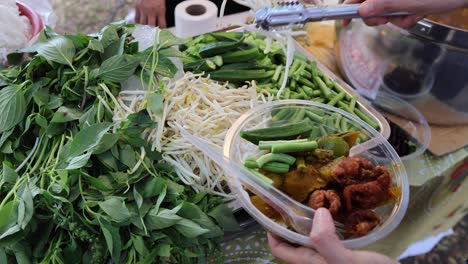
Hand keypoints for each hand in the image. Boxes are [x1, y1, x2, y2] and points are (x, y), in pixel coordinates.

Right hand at [134, 0, 166, 27]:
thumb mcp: (163, 2)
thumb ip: (162, 10)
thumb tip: (161, 17)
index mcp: (160, 10)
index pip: (162, 25)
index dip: (162, 29)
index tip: (161, 30)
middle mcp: (151, 11)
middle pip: (151, 26)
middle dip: (152, 29)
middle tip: (153, 31)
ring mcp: (143, 10)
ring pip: (143, 23)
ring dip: (145, 26)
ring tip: (146, 28)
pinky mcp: (137, 7)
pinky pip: (136, 18)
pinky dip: (138, 22)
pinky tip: (140, 23)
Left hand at [268, 208, 398, 263]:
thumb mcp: (346, 261)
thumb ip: (326, 241)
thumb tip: (318, 213)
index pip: (278, 249)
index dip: (272, 230)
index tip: (275, 208)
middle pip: (292, 244)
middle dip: (291, 223)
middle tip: (296, 199)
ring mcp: (327, 261)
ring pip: (308, 241)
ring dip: (308, 224)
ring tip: (314, 203)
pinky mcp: (341, 258)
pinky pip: (325, 241)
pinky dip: (324, 227)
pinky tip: (333, 216)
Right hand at [343, 0, 467, 27]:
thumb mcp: (409, 1)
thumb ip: (382, 5)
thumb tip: (361, 11)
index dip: (348, 6)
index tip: (344, 20)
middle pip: (368, 4)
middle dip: (378, 16)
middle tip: (388, 20)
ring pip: (384, 9)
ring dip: (397, 17)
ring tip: (412, 14)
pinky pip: (397, 10)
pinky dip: (406, 15)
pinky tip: (417, 13)